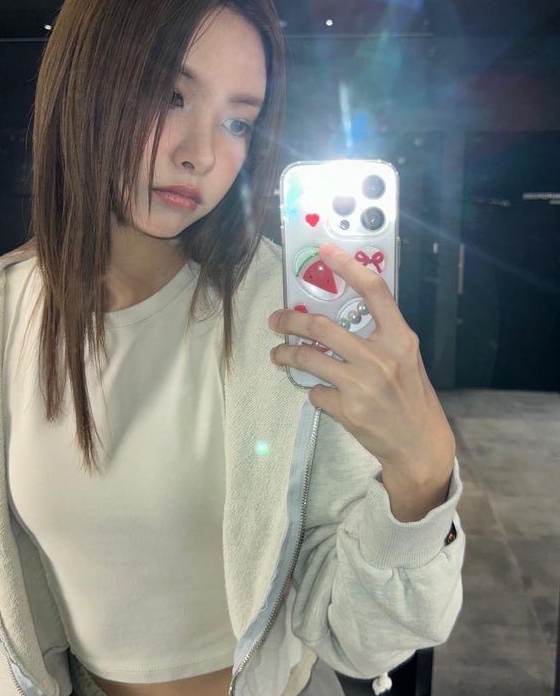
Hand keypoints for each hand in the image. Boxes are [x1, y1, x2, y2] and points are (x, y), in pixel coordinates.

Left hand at [268, 242, 454, 488]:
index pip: (374, 291)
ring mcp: (362, 384)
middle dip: (290, 319)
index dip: (348, 266)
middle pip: (321, 326)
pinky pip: (316, 391)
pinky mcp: (347, 409)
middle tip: (276, 319)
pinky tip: (322, 393)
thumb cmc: (411, 397)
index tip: (325, 250)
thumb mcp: (405, 359)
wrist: (419, 445)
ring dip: (285, 354)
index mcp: (400, 339)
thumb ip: (379, 337)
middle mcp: (381, 357)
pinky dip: (314, 390)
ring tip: (278, 355)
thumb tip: (337, 316)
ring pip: (308, 357)